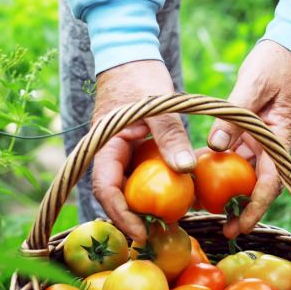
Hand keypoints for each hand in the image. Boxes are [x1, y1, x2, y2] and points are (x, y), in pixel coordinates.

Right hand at [92, 60, 194, 240]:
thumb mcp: (159, 106)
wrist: (131, 55)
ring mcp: (120, 152)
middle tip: (159, 234)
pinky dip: (155, 186)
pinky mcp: (133, 149)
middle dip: (134, 217)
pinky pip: (141, 174)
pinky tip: (176, 196)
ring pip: (129, 186)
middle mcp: (108, 153)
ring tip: (169, 221)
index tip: (141, 231)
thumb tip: (185, 170)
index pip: (105, 188)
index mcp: (105, 145)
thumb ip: (170, 137)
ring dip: (144, 205)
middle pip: (116, 194)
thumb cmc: (140, 76)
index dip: (121, 214)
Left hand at [207, 40, 290, 238]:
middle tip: (222, 228)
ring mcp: (263, 138)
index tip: (241, 226)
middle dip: (242, 207)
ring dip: (229, 187)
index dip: (256, 207)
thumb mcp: (253, 85)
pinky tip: (201, 167)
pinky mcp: (253, 130)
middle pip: (259, 183)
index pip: (271, 181)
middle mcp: (272, 143)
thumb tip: (214, 146)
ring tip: (205, 203)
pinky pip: (237, 151)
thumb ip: (234, 116)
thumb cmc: (276, 63)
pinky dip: (221, 161)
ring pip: (245, 170)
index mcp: (279, 137)